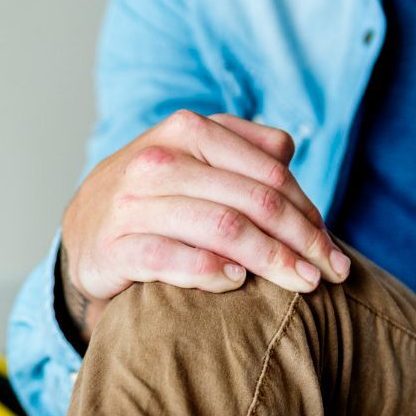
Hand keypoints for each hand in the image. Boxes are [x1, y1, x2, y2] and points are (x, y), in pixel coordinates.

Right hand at [59, 110, 349, 338]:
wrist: (84, 227)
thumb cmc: (156, 195)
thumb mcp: (194, 158)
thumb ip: (242, 148)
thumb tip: (289, 151)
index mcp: (187, 131)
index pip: (269, 173)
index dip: (309, 213)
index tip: (332, 251)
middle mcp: (158, 161)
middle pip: (254, 201)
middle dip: (301, 242)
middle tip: (330, 274)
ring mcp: (133, 204)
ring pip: (222, 229)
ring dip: (271, 261)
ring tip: (301, 284)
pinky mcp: (113, 247)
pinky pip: (172, 259)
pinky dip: (211, 272)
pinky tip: (237, 283)